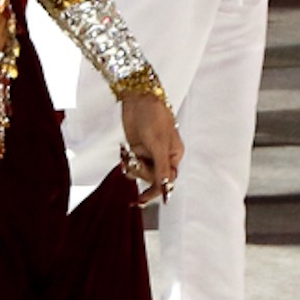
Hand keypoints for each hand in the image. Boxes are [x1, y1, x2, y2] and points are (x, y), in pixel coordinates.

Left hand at [121, 92, 183, 206]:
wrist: (138, 99)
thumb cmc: (154, 117)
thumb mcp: (159, 144)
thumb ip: (162, 168)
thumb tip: (167, 188)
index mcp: (174, 155)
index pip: (167, 179)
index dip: (157, 190)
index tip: (144, 199)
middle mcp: (163, 156)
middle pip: (152, 178)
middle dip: (141, 172)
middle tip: (135, 161)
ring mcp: (149, 153)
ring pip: (140, 172)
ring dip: (132, 167)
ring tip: (128, 155)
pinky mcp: (136, 149)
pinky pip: (132, 164)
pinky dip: (126, 161)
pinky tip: (124, 152)